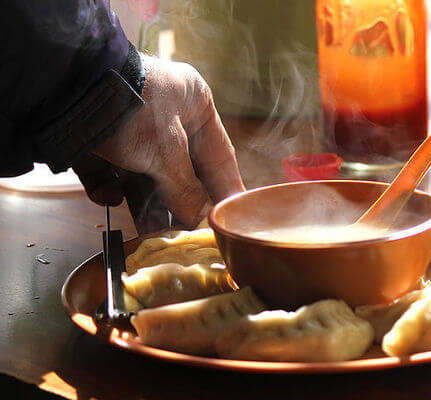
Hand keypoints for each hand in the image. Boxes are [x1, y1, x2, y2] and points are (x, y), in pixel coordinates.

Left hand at [90, 55, 244, 226]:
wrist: (65, 90)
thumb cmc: (132, 110)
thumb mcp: (167, 152)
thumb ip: (187, 189)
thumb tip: (201, 218)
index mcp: (193, 103)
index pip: (219, 154)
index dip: (226, 188)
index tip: (232, 215)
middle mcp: (166, 113)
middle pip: (181, 169)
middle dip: (181, 201)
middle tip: (187, 229)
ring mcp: (130, 127)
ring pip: (145, 175)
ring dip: (145, 202)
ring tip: (149, 228)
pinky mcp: (99, 140)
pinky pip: (111, 173)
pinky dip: (110, 189)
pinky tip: (111, 196)